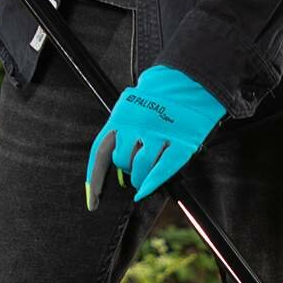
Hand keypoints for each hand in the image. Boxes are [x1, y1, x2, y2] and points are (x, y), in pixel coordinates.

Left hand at [85, 66, 225, 207]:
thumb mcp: (131, 108)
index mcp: (120, 117)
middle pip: (122, 162)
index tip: (94, 202)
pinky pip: (163, 170)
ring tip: (143, 177)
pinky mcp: (180, 143)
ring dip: (139, 178)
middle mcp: (137, 126)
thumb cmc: (158, 98)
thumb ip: (122, 132)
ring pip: (141, 169)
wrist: (189, 81)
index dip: (95, 180)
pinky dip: (152, 183)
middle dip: (126, 170)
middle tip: (134, 169)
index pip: (100, 153)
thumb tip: (117, 164)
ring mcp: (159, 135)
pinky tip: (145, 191)